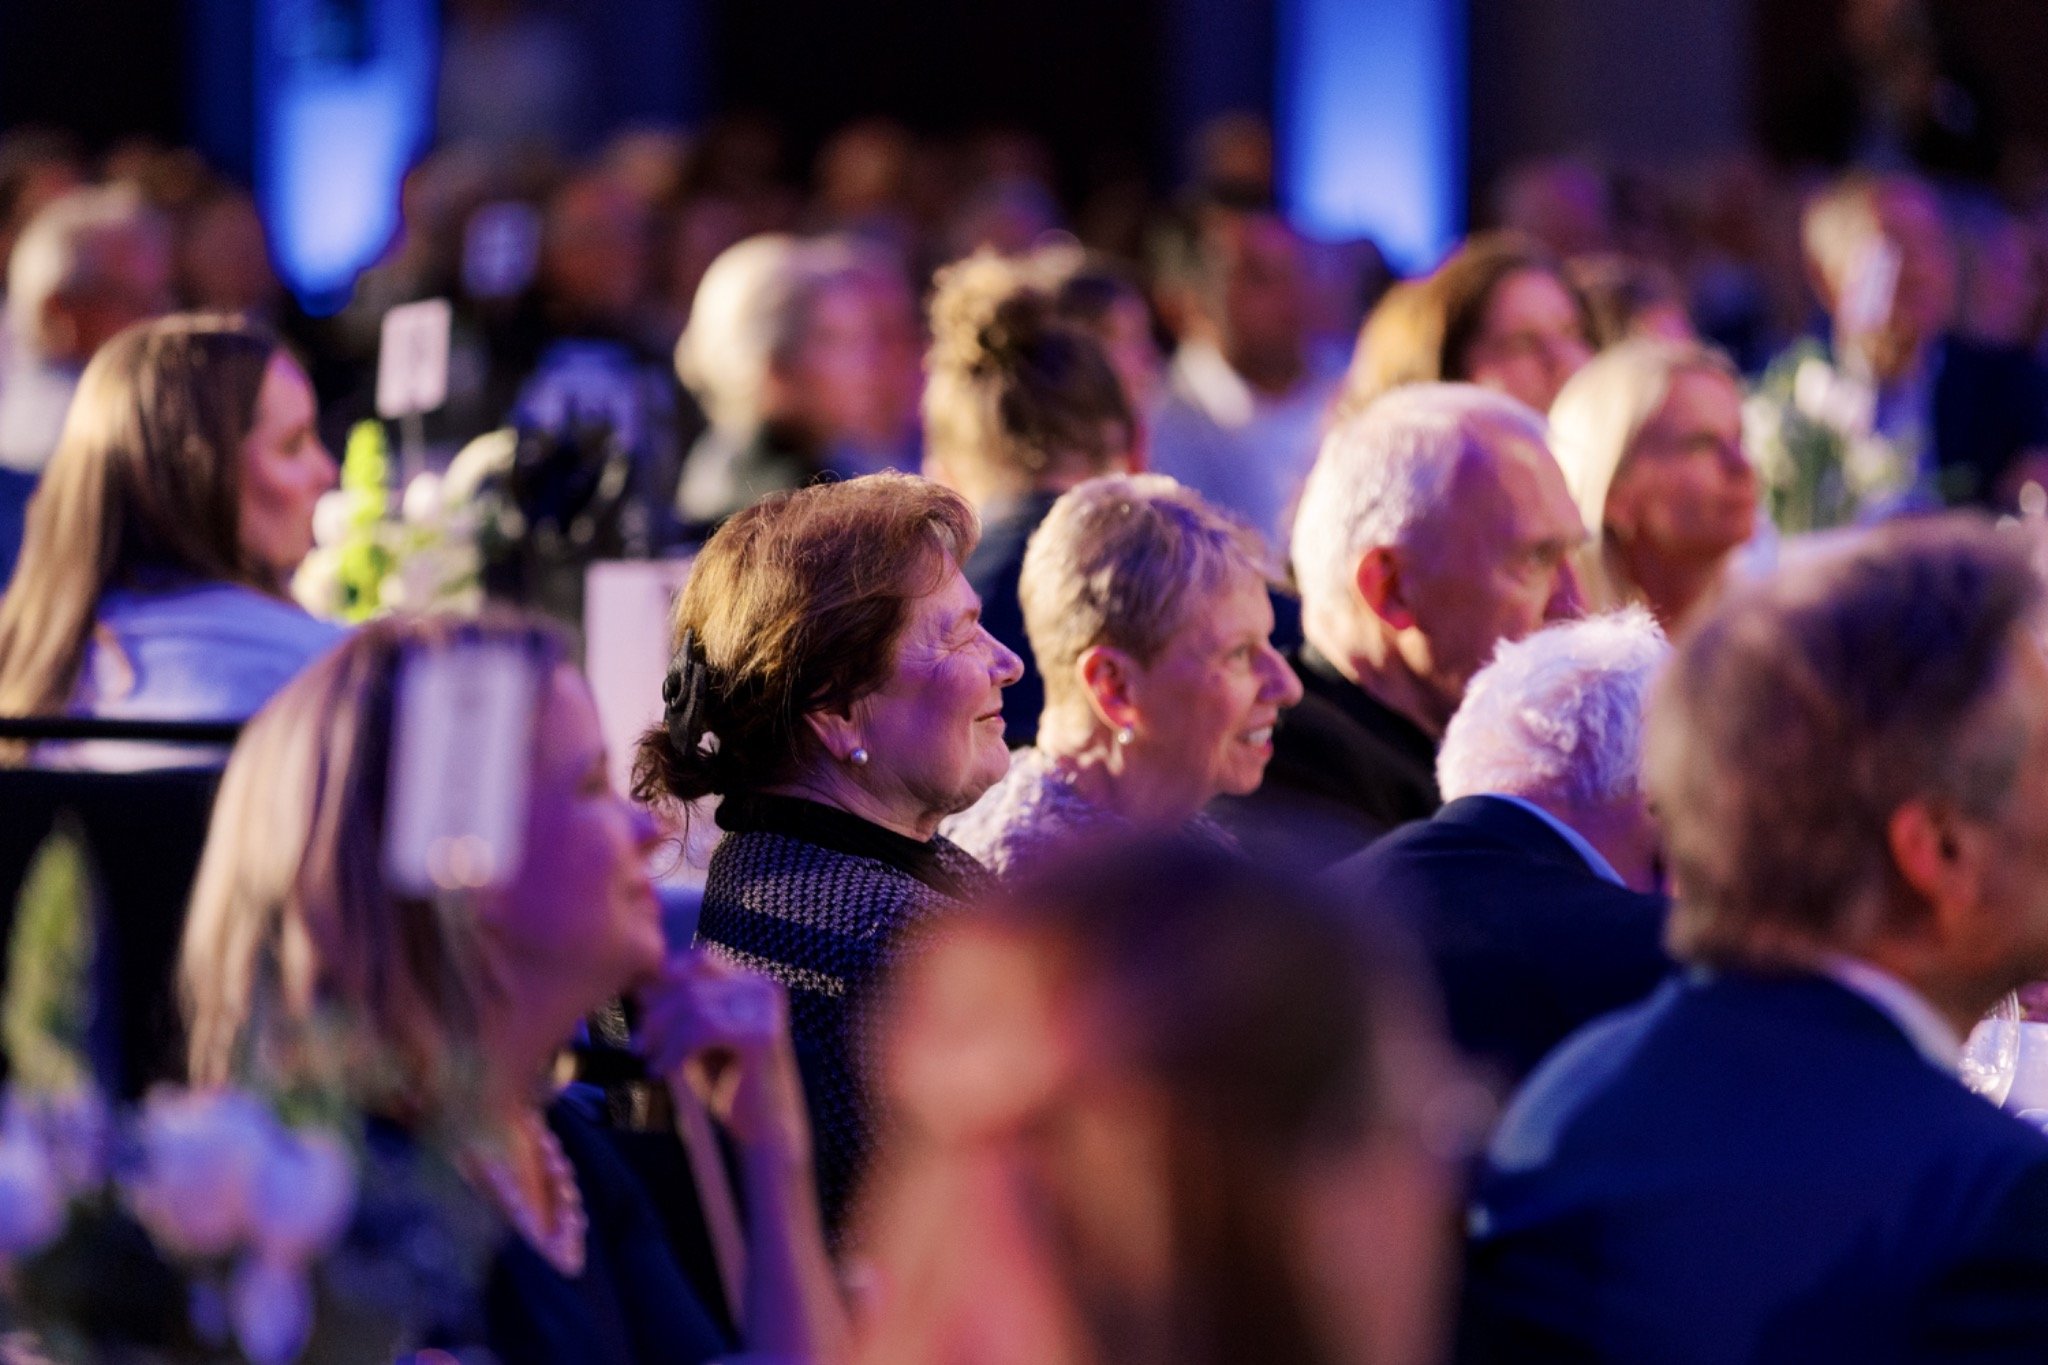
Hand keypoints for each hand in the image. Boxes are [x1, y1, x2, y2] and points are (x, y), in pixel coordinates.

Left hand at [634, 952, 810, 1159]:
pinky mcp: (760, 1037)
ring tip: (647, 1059)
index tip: (640, 1014)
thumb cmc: (727, 1085)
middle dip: (656, 1012)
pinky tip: (662, 1072)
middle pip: (693, 980)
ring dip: (661, 1033)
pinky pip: (701, 1030)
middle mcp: (765, 988)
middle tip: (638, 1045)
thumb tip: (641, 984)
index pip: (701, 960)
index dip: (664, 982)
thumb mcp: (698, 1039)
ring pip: (693, 1004)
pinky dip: (674, 1051)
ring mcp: (766, 1011)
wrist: (765, 1131)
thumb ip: (679, 1010)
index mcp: (754, 981)